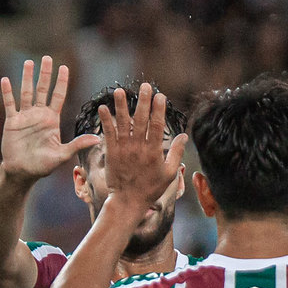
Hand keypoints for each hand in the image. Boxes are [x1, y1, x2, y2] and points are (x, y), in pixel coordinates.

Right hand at [0, 56, 95, 184]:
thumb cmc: (43, 165)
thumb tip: (98, 139)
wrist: (23, 172)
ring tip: (28, 62)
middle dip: (45, 74)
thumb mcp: (62, 154)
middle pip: (43, 89)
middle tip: (47, 58)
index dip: (61, 82)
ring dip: (27, 77)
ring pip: (26, 92)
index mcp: (52, 119)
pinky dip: (7, 93)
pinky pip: (10, 104)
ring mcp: (25, 117)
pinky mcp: (12, 122)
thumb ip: (78, 144)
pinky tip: (5, 80)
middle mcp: (39, 114)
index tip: (64, 67)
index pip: (58, 96)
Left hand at [97, 84, 186, 212]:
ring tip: (119, 90)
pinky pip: (108, 133)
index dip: (158, 109)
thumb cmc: (151, 188)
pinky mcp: (112, 153)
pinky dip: (106, 121)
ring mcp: (124, 149)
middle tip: (145, 86)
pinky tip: (103, 108)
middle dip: (143, 101)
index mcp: (154, 151)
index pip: (157, 125)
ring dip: (121, 106)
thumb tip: (184, 135)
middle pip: (141, 120)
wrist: (128, 201)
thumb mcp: (169, 174)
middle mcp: (138, 147)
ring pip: (123, 123)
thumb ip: (177, 153)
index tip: (160, 95)